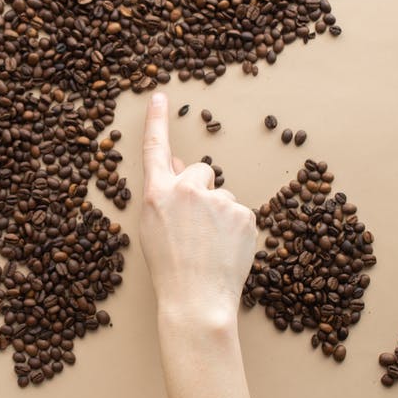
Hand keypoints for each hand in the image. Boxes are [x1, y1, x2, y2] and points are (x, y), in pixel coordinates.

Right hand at [139, 92, 257, 330]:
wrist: (196, 300)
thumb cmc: (170, 269)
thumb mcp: (154, 227)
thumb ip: (165, 193)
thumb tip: (179, 163)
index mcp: (157, 194)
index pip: (155, 148)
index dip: (156, 121)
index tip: (159, 96)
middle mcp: (186, 190)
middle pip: (201, 172)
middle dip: (201, 192)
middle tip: (196, 229)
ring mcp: (217, 200)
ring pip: (223, 197)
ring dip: (220, 215)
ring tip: (210, 248)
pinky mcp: (244, 214)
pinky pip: (240, 214)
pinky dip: (236, 230)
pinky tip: (226, 251)